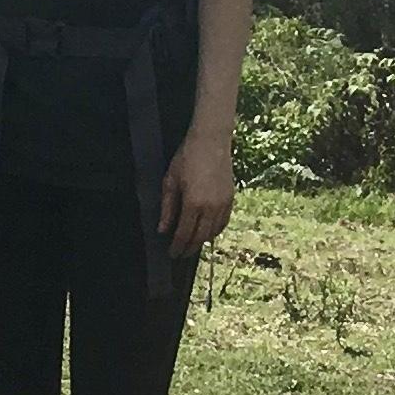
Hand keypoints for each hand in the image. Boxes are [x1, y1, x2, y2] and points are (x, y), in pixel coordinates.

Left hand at [160, 124, 236, 254]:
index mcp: (194, 203)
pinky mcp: (231, 199)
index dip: (177, 246)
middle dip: (189, 248)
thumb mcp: (171, 181)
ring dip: (202, 241)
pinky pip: (223, 222)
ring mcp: (223, 204)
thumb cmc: (187, 157)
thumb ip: (167, 208)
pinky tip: (207, 232)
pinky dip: (215, 231)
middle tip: (180, 254)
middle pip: (200, 237)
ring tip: (192, 245)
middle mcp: (211, 207)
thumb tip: (163, 230)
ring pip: (213, 232)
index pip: (184, 234)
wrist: (211, 140)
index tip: (171, 254)